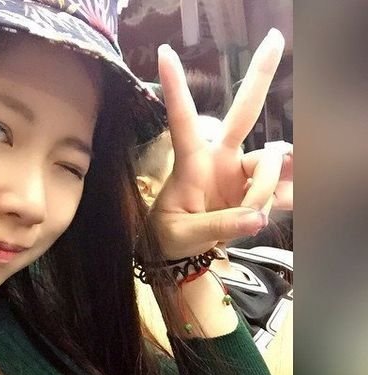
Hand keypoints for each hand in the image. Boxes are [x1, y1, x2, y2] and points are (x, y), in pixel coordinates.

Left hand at [148, 28, 287, 258]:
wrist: (182, 251)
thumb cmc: (170, 235)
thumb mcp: (183, 234)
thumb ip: (217, 226)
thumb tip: (255, 219)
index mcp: (191, 163)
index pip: (182, 120)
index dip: (176, 88)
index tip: (165, 54)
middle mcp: (219, 158)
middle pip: (243, 114)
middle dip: (259, 77)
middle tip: (276, 39)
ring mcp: (239, 171)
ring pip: (269, 165)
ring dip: (265, 192)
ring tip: (250, 218)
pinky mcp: (254, 187)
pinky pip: (281, 184)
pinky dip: (289, 192)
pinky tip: (293, 198)